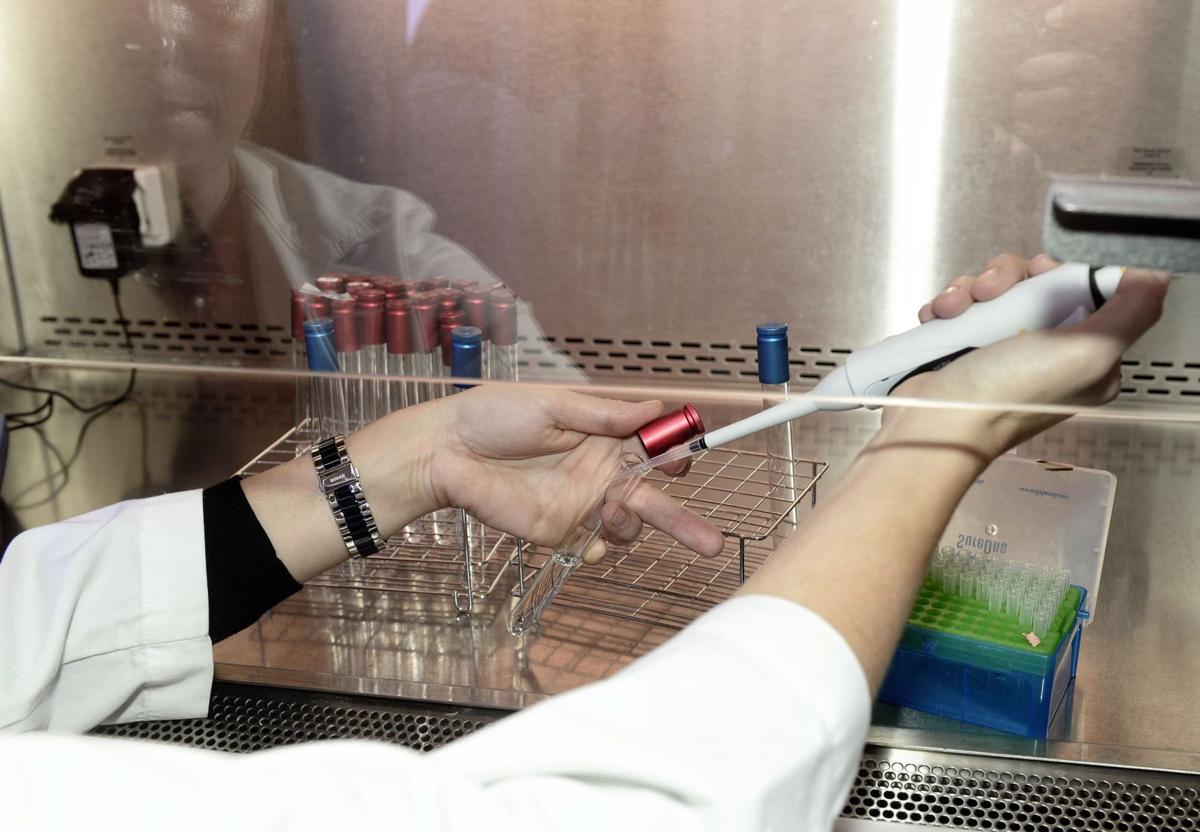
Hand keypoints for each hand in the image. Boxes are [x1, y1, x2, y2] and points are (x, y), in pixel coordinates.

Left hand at [428, 386, 724, 561]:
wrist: (446, 452)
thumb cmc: (493, 416)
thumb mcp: (553, 404)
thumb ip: (604, 414)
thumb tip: (655, 408)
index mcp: (603, 437)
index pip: (654, 449)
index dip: (675, 456)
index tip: (682, 460)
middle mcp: (599, 473)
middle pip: (654, 499)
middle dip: (684, 522)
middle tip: (711, 544)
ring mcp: (581, 505)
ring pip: (629, 527)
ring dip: (633, 526)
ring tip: (614, 512)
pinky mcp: (557, 532)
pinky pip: (593, 549)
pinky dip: (599, 548)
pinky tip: (588, 538)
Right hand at [896, 255, 1168, 457]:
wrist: (935, 422)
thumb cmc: (1004, 401)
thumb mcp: (1088, 353)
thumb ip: (1133, 310)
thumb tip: (1153, 276)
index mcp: (1087, 357)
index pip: (1089, 290)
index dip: (1063, 273)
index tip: (1043, 276)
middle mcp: (1047, 350)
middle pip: (1039, 282)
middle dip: (1010, 277)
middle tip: (995, 293)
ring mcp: (1004, 345)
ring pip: (998, 288)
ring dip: (972, 289)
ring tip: (960, 309)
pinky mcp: (968, 343)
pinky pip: (965, 302)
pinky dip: (951, 303)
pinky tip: (943, 317)